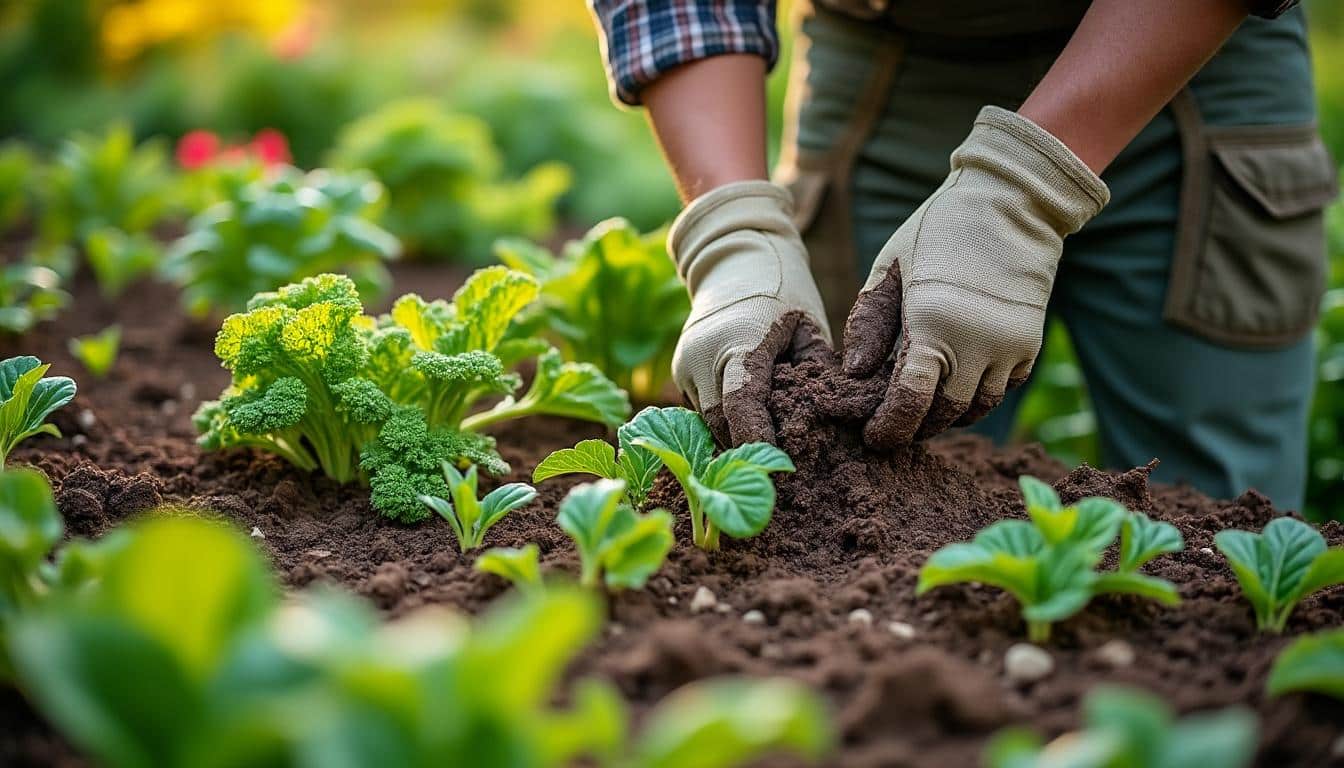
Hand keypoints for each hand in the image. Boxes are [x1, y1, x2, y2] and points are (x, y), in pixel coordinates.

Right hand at [669, 181, 831, 445]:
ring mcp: (685, 366)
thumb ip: (817, 372)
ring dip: (738, 436)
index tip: (783, 466)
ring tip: (772, 450)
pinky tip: (754, 427)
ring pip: (710, 423)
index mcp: (739, 341)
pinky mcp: (681, 372)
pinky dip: (728, 422)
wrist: (733, 258)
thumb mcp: (809, 326)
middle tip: (788, 471)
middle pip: (723, 424)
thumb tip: (836, 418)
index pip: (741, 404)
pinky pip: (704, 411)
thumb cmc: (782, 289)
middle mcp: (702, 357)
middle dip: (751, 448)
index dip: (758, 441)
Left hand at [843, 106, 1109, 447]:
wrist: (1014, 201)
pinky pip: (1003, 388)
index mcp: (932, 325)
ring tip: (922, 407)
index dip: (889, 428)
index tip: (873, 437)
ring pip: (976, 408)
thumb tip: (855, 374)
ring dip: (947, 415)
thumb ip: (870, 322)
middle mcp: (975, 345)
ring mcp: (1008, 347)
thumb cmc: (939, 228)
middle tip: (892, 426)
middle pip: (943, 414)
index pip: (909, 403)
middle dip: (916, 427)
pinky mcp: (1030, 343)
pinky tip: (956, 382)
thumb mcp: (890, 266)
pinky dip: (977, 395)